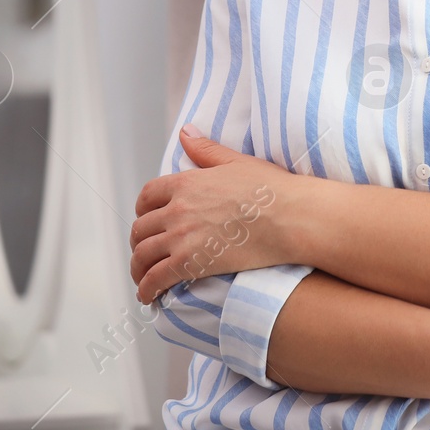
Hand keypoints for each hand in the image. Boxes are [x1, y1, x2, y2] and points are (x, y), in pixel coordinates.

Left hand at [129, 126, 296, 303]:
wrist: (290, 217)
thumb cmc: (271, 188)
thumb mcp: (236, 162)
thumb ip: (206, 150)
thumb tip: (185, 132)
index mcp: (186, 183)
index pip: (147, 196)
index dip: (142, 209)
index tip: (147, 218)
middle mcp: (177, 209)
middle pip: (141, 228)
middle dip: (139, 241)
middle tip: (146, 251)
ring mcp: (182, 237)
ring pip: (142, 255)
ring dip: (138, 268)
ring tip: (143, 278)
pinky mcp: (191, 263)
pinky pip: (156, 279)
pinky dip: (147, 289)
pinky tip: (150, 297)